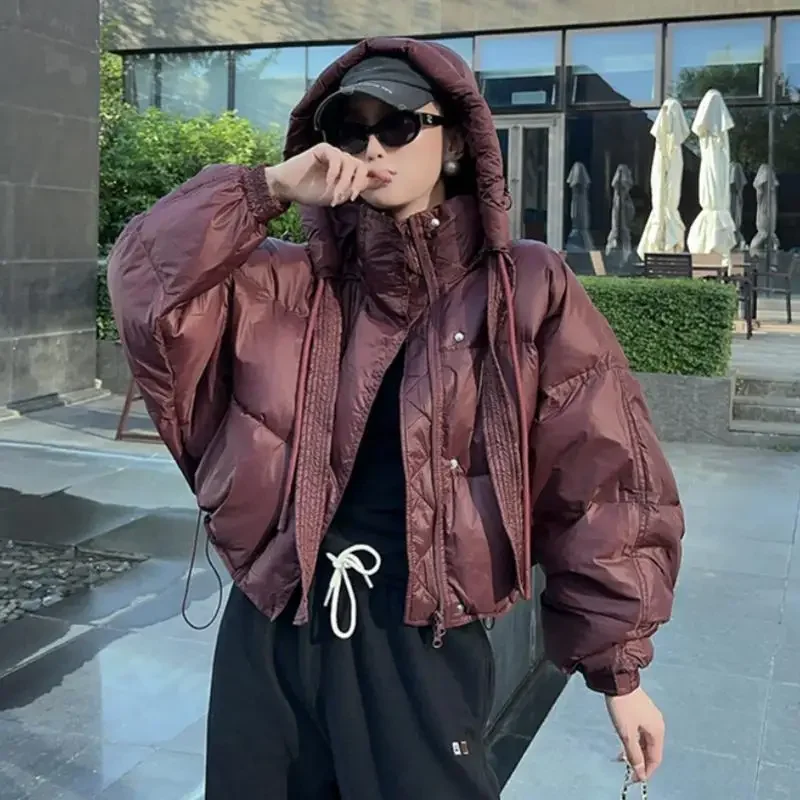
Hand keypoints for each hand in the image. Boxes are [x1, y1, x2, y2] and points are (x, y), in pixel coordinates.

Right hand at [264, 144, 392, 206]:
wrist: (290, 187)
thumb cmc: (312, 191)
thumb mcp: (341, 194)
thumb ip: (362, 186)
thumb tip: (385, 180)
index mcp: (348, 170)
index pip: (368, 169)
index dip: (380, 171)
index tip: (393, 176)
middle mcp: (343, 160)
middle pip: (361, 167)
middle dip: (357, 184)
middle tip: (350, 198)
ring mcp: (333, 153)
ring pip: (350, 165)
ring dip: (344, 183)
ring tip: (335, 196)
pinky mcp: (323, 149)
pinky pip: (336, 158)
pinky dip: (334, 172)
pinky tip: (328, 181)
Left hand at [605, 687, 664, 781]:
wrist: (618, 679)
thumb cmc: (623, 707)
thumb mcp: (626, 734)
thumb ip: (634, 755)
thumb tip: (640, 773)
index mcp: (658, 731)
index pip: (655, 759)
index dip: (646, 772)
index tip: (633, 779)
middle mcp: (658, 725)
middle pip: (651, 750)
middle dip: (639, 761)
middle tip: (625, 769)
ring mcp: (651, 717)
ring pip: (645, 741)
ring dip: (635, 751)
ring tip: (621, 756)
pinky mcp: (643, 711)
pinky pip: (641, 732)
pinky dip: (633, 740)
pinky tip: (623, 742)